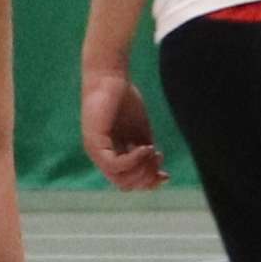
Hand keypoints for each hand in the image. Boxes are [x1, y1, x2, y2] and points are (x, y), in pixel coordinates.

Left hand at [79, 64, 163, 191]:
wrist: (110, 77)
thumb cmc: (124, 100)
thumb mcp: (141, 132)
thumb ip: (147, 154)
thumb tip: (160, 176)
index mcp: (111, 155)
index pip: (128, 182)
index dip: (148, 183)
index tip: (166, 174)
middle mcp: (101, 157)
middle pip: (125, 184)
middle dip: (146, 179)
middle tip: (159, 161)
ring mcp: (96, 151)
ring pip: (119, 179)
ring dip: (141, 171)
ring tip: (152, 152)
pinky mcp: (95, 143)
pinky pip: (114, 165)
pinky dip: (133, 161)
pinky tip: (145, 148)